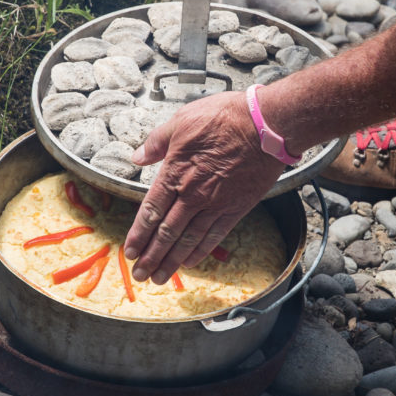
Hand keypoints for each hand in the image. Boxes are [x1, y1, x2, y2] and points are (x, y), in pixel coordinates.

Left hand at [123, 89, 284, 283]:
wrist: (265, 125)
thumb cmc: (225, 118)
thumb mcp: (181, 121)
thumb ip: (157, 142)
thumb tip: (138, 155)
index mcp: (175, 173)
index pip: (150, 212)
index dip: (138, 235)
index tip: (130, 251)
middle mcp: (192, 194)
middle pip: (165, 233)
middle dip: (151, 257)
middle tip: (140, 274)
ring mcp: (215, 204)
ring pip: (188, 240)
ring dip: (171, 261)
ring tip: (160, 277)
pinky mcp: (236, 208)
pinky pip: (214, 236)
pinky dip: (200, 251)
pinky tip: (190, 262)